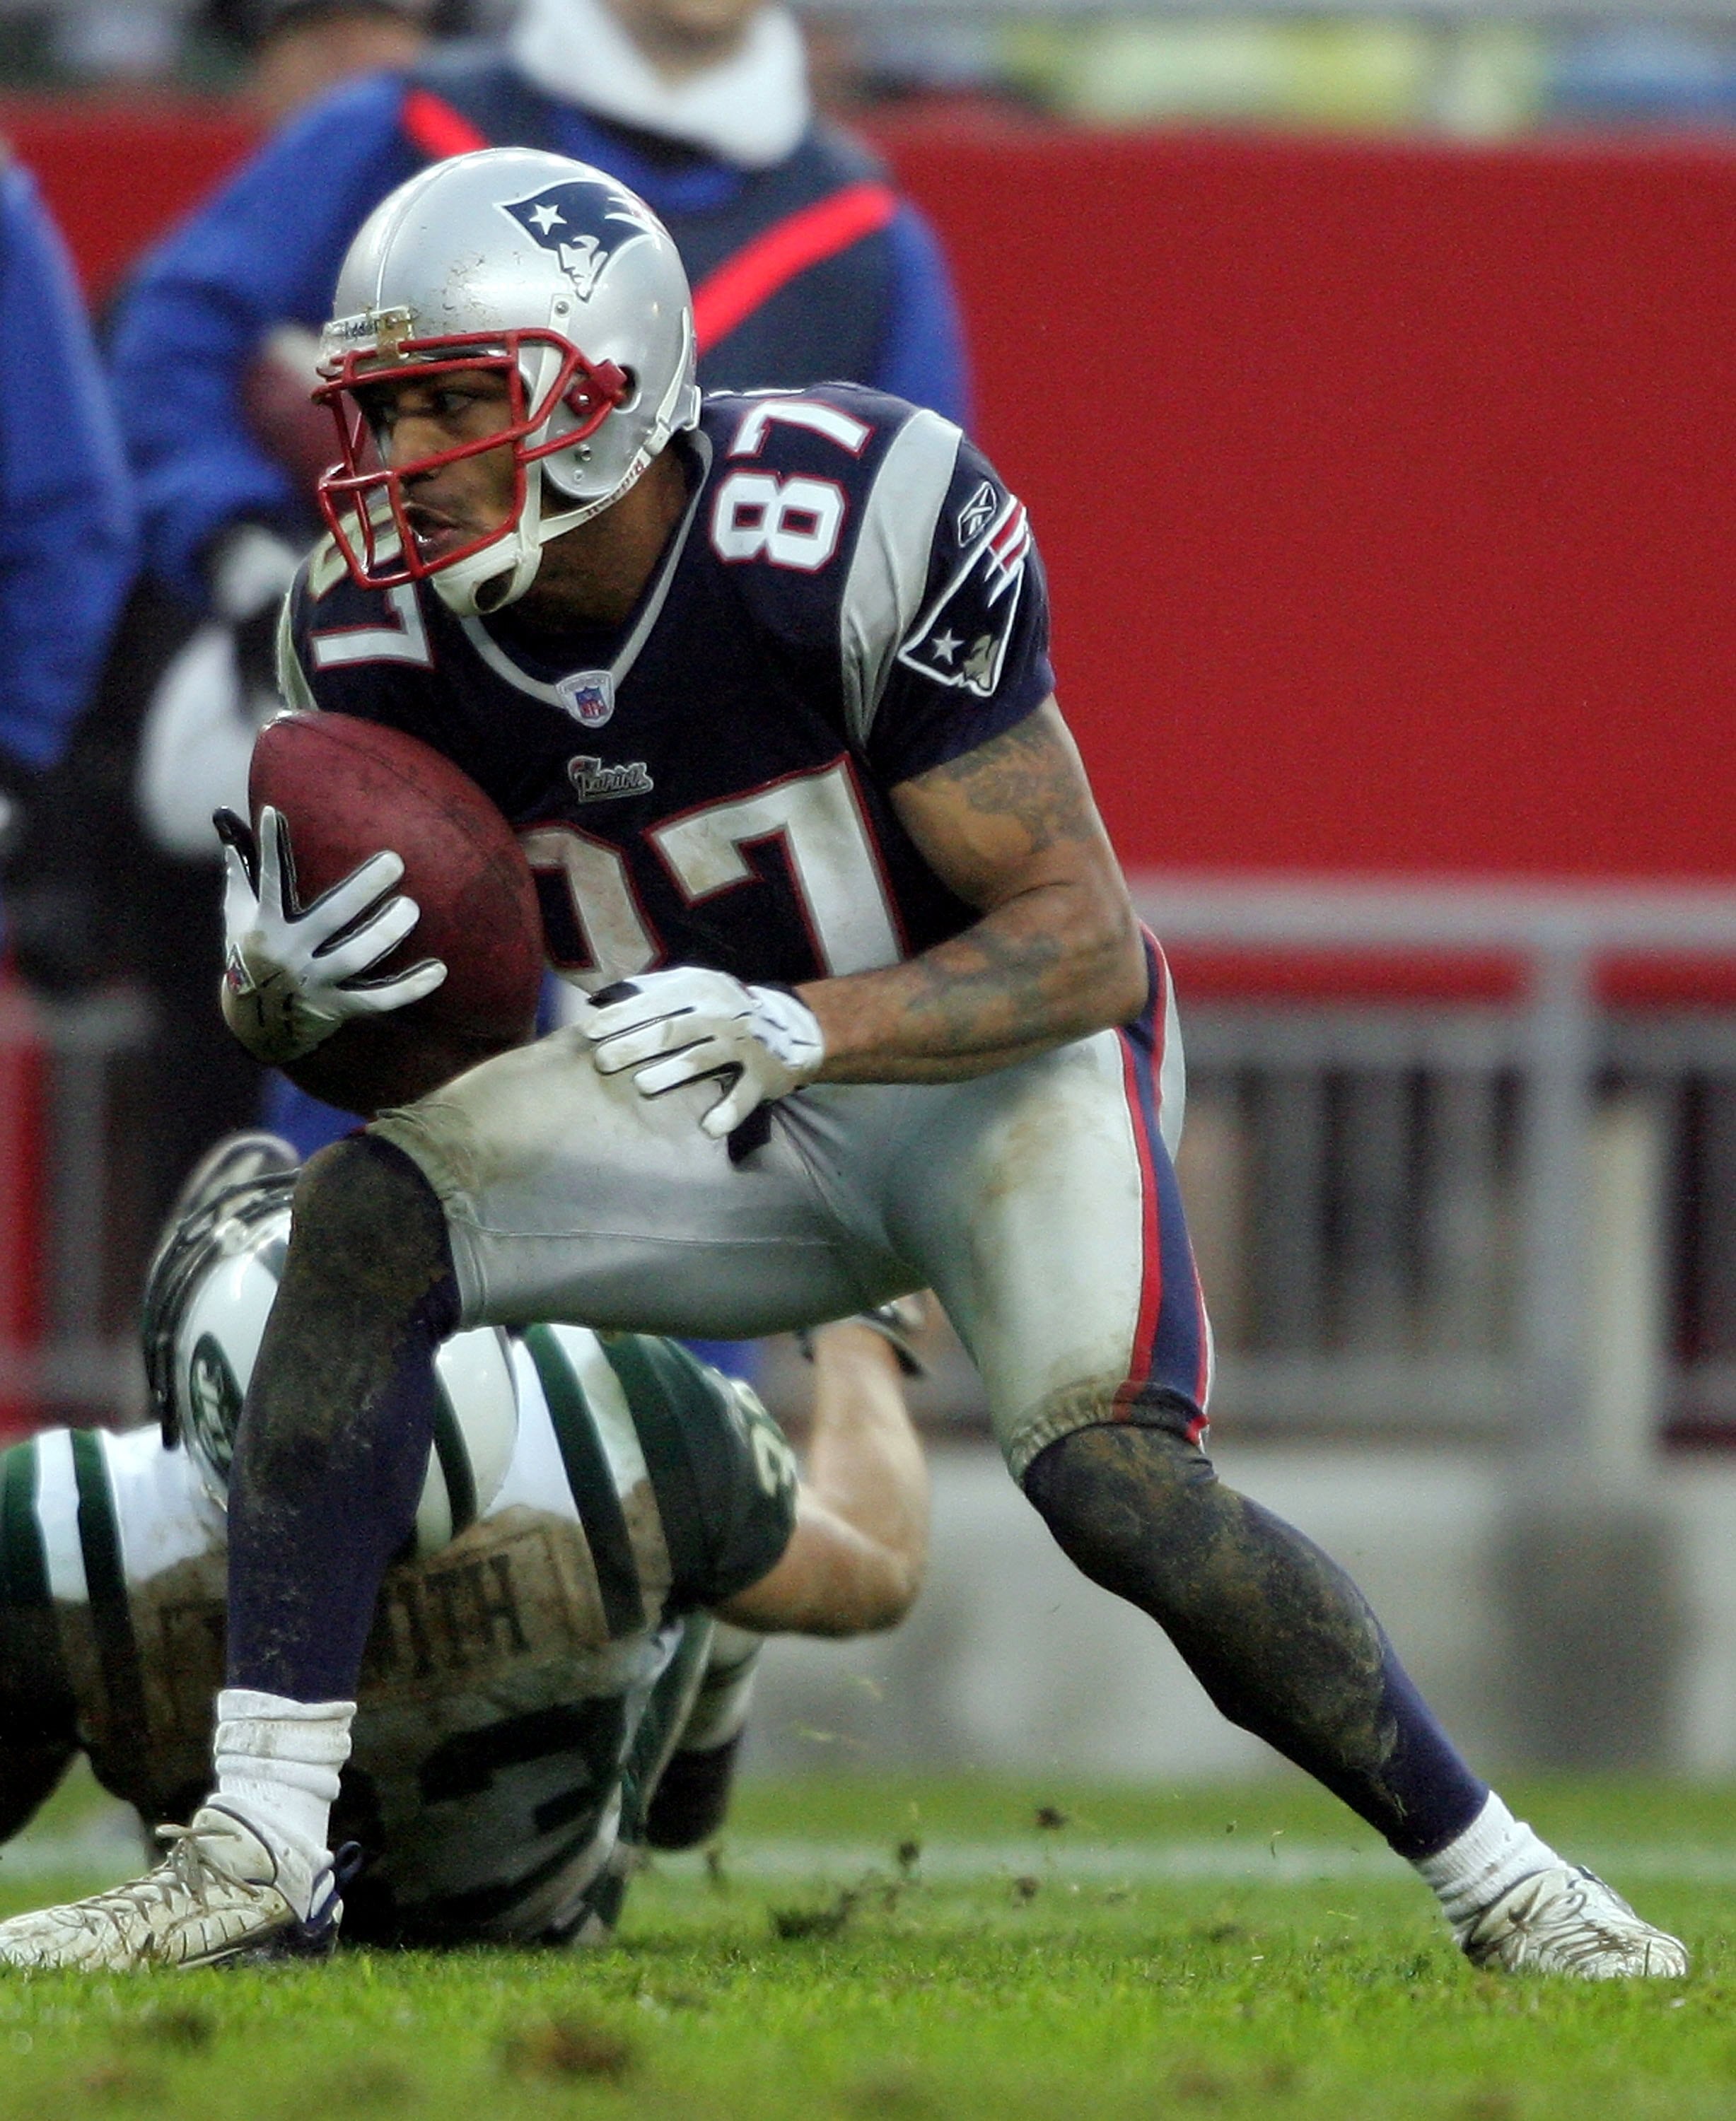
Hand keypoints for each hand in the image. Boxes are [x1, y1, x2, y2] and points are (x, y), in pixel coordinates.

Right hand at [215, 803, 445, 1063]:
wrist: (255, 1023)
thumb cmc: (251, 957)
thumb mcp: (237, 919)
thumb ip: (239, 877)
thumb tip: (229, 832)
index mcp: (266, 926)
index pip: (269, 880)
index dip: (270, 847)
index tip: (275, 813)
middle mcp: (290, 952)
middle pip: (330, 918)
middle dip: (362, 889)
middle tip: (394, 861)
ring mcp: (315, 981)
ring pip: (355, 957)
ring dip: (386, 933)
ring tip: (411, 907)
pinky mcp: (337, 1006)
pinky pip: (378, 999)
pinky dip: (410, 988)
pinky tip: (439, 970)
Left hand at [581, 967, 823, 1138]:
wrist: (788, 1028)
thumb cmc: (720, 1009)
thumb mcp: (693, 988)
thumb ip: (653, 992)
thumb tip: (603, 999)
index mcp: (700, 989)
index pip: (654, 1002)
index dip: (621, 1017)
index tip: (591, 1033)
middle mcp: (721, 1014)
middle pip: (672, 1030)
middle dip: (635, 1045)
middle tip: (604, 1062)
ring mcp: (742, 1044)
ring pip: (703, 1059)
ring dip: (672, 1072)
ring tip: (642, 1086)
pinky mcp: (762, 1074)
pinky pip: (743, 1095)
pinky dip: (728, 1112)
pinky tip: (709, 1128)